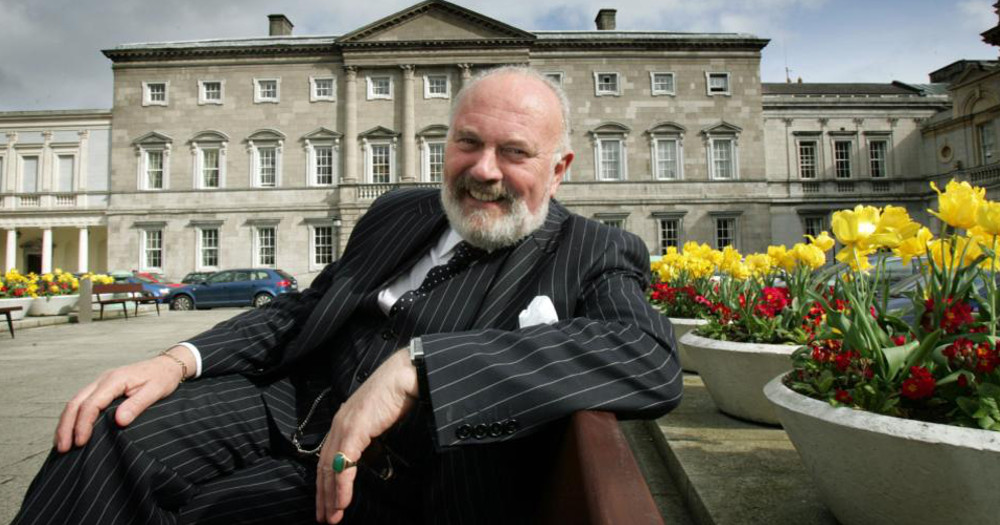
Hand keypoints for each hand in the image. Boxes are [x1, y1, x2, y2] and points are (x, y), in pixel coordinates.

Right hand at [53, 346, 193, 452]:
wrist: (166, 365)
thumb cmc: (162, 378)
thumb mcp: (155, 391)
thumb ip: (137, 405)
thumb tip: (119, 421)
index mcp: (115, 380)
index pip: (91, 404)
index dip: (83, 424)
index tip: (81, 442)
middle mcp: (102, 379)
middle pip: (76, 403)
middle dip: (67, 426)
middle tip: (63, 448)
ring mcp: (100, 382)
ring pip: (75, 402)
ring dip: (66, 423)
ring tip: (61, 444)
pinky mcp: (101, 387)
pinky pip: (81, 401)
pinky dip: (73, 416)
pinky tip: (70, 430)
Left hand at [315, 348, 417, 523]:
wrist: (405, 375)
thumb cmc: (397, 395)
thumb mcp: (379, 422)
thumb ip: (371, 440)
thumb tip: (373, 461)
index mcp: (343, 422)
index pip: (327, 458)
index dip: (326, 483)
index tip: (327, 504)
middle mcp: (339, 425)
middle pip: (324, 467)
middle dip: (323, 496)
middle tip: (324, 518)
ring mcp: (345, 426)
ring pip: (331, 468)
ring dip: (331, 496)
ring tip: (333, 516)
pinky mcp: (354, 429)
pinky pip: (345, 463)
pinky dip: (342, 485)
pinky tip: (343, 501)